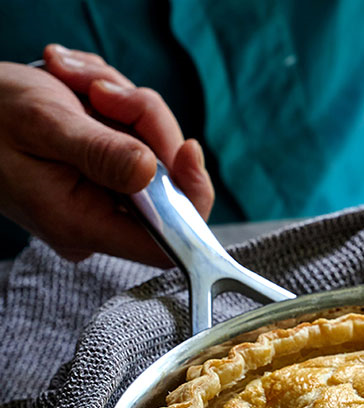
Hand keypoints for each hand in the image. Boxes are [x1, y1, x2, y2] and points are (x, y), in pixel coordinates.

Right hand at [0, 44, 213, 263]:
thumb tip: (149, 169)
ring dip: (124, 104)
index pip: (170, 241)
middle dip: (144, 122)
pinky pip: (138, 139)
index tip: (188, 149)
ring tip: (74, 80)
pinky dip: (117, 106)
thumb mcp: (42, 124)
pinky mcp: (108, 177)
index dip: (191, 197)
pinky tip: (79, 88)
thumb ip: (99, 152)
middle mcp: (101, 221)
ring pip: (156, 151)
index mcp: (85, 224)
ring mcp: (106, 200)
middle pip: (167, 182)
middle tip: (98, 90)